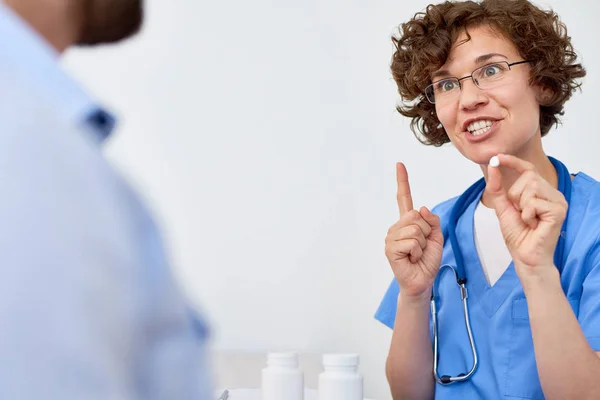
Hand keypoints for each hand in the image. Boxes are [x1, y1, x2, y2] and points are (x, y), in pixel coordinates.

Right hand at [384, 162, 443, 299]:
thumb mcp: (437, 237)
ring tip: (417, 254)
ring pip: (415, 229)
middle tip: (422, 246)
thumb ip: (433, 221)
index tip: (400, 165)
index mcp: (407, 222)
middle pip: (417, 216)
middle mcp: (397, 226)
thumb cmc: (427, 260)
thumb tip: (422, 208)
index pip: (404, 198)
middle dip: (427, 232)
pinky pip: (411, 241)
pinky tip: (412, 258)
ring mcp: (391, 237)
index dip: (402, 181)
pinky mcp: (390, 248)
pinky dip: (417, 251)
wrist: (422, 281)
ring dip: (422, 244)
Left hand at [485, 154, 567, 281]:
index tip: (496, 157)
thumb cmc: (518, 235)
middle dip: (515, 195)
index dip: (513, 161)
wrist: (525, 256)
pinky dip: (527, 215)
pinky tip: (533, 225)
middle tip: (520, 213)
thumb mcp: (503, 207)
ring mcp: (558, 200)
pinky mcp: (559, 210)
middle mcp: (552, 193)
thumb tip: (492, 166)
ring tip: (528, 220)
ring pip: (531, 187)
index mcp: (540, 191)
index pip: (528, 169)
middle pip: (528, 176)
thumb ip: (497, 188)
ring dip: (521, 205)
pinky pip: (534, 202)